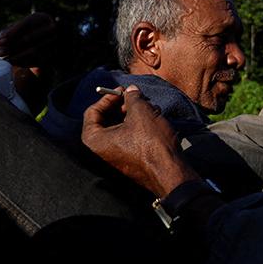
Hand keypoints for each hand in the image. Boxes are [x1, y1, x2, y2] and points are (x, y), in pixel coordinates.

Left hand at [0, 12, 56, 66]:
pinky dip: (23, 62)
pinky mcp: (54, 55)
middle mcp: (52, 29)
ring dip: (16, 56)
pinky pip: (37, 60)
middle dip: (12, 47)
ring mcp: (55, 42)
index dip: (11, 33)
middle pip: (30, 38)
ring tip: (4, 59)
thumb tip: (0, 41)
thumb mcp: (20, 28)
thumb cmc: (29, 32)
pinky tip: (13, 63)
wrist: (47, 42)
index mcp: (43, 18)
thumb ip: (9, 32)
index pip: (27, 24)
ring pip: (33, 51)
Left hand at [81, 85, 198, 196]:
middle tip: (137, 98)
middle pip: (107, 120)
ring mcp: (115, 157)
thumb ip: (132, 97)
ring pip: (120, 128)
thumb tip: (131, 90)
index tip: (122, 91)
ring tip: (150, 107)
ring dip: (134, 115)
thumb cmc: (151, 144)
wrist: (170, 172)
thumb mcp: (141, 113)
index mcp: (94, 141)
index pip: (92, 112)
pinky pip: (128, 139)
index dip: (108, 98)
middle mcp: (100, 151)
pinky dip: (139, 127)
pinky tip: (154, 119)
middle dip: (123, 106)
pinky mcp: (129, 160)